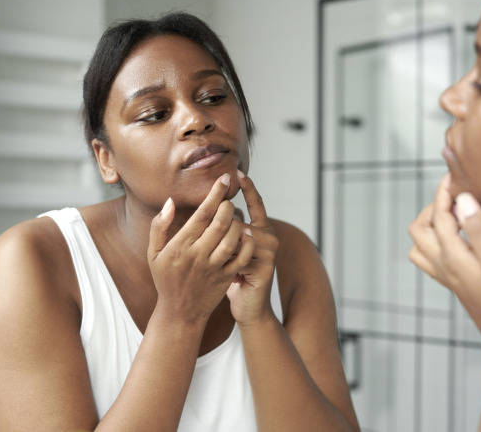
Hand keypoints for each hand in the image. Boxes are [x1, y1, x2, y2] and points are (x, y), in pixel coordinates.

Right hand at [148, 173, 255, 324]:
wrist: (179, 313)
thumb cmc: (165, 279)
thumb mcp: (153, 253)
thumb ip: (159, 226)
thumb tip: (170, 202)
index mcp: (180, 245)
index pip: (202, 213)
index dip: (215, 193)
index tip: (224, 178)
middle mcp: (198, 255)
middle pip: (221, 222)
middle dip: (228, 205)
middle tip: (228, 199)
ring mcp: (214, 267)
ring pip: (233, 237)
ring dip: (238, 222)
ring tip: (234, 216)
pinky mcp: (226, 277)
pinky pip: (242, 256)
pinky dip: (247, 243)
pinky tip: (247, 233)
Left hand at [226, 170, 278, 326]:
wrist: (248, 308)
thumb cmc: (233, 278)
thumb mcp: (228, 251)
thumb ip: (225, 231)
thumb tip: (213, 208)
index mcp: (260, 230)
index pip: (256, 203)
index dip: (249, 188)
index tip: (237, 172)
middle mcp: (269, 237)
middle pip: (240, 219)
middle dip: (222, 228)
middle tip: (212, 247)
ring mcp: (269, 251)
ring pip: (238, 235)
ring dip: (222, 248)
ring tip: (218, 262)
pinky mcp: (266, 266)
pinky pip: (240, 254)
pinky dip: (228, 261)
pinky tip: (227, 273)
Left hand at [408, 174, 480, 357]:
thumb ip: (479, 231)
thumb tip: (462, 198)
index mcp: (453, 259)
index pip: (439, 215)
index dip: (446, 191)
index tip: (457, 173)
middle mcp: (445, 268)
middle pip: (419, 229)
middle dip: (434, 206)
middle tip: (455, 193)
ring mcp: (450, 278)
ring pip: (422, 246)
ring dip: (433, 225)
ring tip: (456, 213)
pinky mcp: (459, 285)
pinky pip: (435, 259)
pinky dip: (441, 242)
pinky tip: (464, 239)